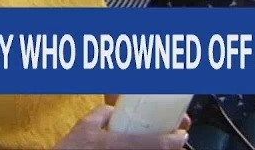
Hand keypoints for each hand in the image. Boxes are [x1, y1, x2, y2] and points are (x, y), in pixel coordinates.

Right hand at [55, 105, 187, 149]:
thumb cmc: (71, 149)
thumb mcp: (85, 125)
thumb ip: (103, 113)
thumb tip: (114, 108)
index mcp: (118, 144)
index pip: (156, 145)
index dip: (175, 141)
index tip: (183, 133)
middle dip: (171, 147)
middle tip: (177, 139)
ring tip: (165, 144)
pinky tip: (148, 148)